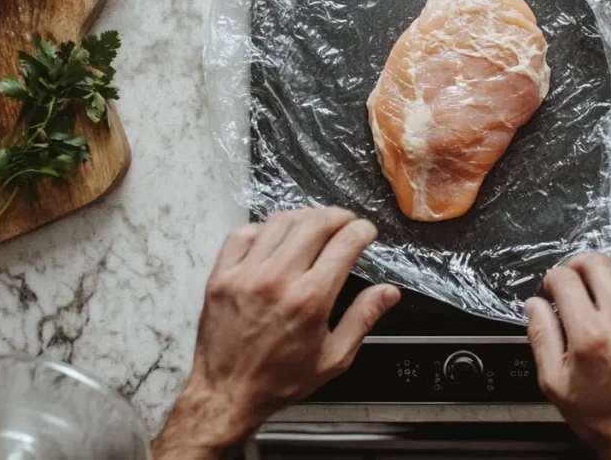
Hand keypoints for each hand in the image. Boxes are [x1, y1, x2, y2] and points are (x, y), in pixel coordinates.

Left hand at [152, 208, 399, 459]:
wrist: (226, 394)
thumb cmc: (280, 379)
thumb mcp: (333, 358)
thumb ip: (363, 318)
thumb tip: (389, 292)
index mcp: (310, 299)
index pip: (344, 243)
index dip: (361, 230)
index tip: (366, 231)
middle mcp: (278, 279)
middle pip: (314, 223)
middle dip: (337, 216)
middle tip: (346, 221)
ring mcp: (246, 274)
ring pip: (280, 222)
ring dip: (304, 217)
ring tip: (315, 224)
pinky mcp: (221, 275)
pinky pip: (244, 234)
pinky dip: (264, 228)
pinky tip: (275, 237)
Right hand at [525, 255, 610, 459]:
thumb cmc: (604, 417)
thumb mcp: (556, 384)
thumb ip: (541, 337)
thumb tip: (535, 304)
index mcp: (590, 337)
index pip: (565, 279)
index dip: (554, 278)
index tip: (556, 287)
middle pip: (599, 264)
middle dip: (581, 268)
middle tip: (579, 281)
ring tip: (610, 307)